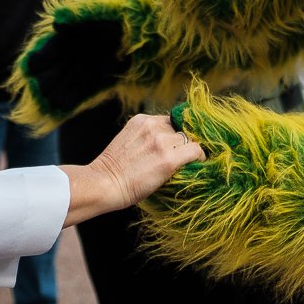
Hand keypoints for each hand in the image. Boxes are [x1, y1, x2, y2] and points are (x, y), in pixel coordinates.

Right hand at [61, 113, 203, 226]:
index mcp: (142, 120)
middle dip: (182, 142)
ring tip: (188, 164)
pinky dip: (199, 157)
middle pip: (181, 129)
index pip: (170, 121)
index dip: (176, 134)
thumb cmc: (114, 171)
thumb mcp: (129, 143)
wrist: (104, 183)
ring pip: (189, 139)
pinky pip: (196, 151)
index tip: (178, 146)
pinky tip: (197, 165)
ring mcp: (162, 140)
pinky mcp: (169, 158)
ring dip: (189, 150)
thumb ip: (146, 138)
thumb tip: (165, 147)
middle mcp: (153, 126)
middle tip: (183, 157)